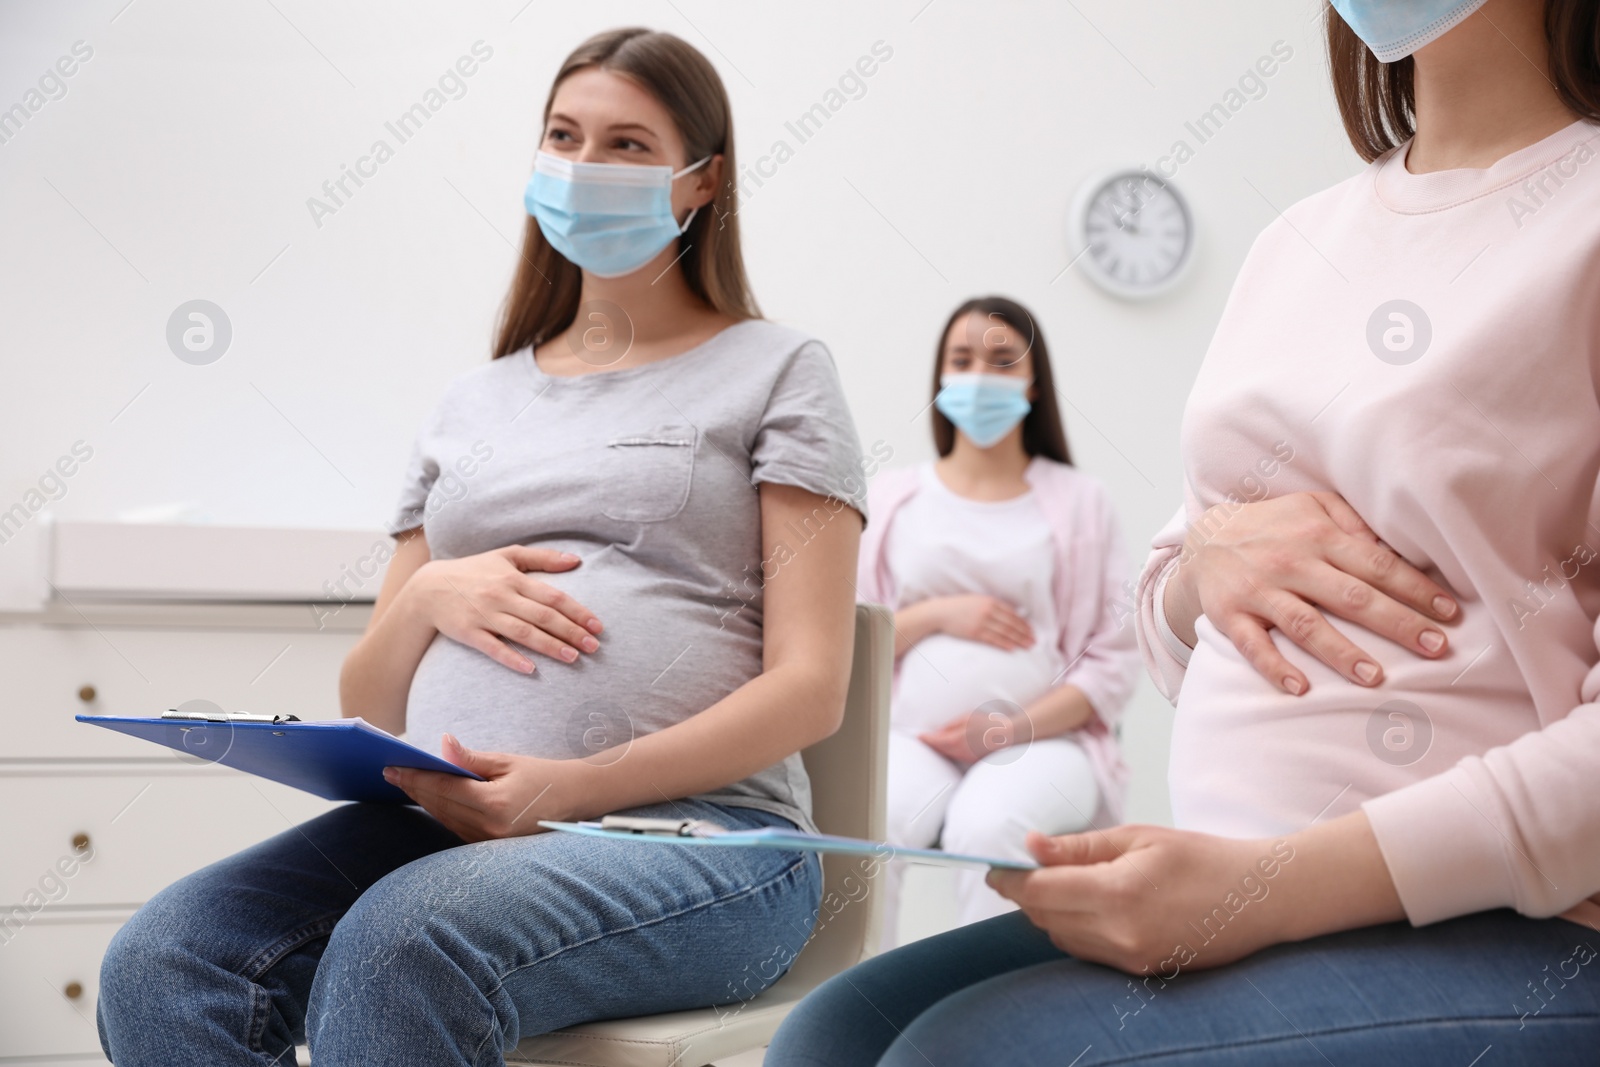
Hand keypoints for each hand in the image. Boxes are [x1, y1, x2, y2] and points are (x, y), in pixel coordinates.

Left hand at [383, 734, 594, 842]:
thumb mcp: (507, 761)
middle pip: (439, 806)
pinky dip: (440, 810)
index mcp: (495, 803)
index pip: (444, 788)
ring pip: (444, 818)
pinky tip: (428, 798)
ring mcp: (489, 841)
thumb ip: (471, 757)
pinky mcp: (489, 847)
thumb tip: (441, 744)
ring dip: (423, 800)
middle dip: (414, 788)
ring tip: (404, 782)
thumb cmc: (541, 775)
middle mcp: (490, 828)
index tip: (392, 767)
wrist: (573, 800)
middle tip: (390, 772)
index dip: (416, 777)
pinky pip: (456, 827)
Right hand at [411, 545, 603, 672]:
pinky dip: (512, 659)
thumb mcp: (506, 555)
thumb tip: (577, 560)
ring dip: (550, 647)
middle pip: (543, 616)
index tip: (597, 626)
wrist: (429, 587)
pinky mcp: (468, 633)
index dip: (578, 611)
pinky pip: (493, 648)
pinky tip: (531, 670)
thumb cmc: (474, 571)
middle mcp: (501, 595)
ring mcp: (484, 615)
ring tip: (573, 658)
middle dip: (571, 632)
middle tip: (594, 647)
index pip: (553, 596)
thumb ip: (543, 558)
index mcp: (513, 577)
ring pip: (523, 633)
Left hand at [918, 705, 1029, 765]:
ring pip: (948, 755)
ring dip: (942, 749)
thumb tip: (939, 732)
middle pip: (940, 750)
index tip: (919, 737)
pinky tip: (953, 748)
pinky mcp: (973, 762)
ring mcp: (966, 759)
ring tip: (936, 743)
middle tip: (924, 740)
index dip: (925, 739)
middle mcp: (959, 752)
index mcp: (955, 740)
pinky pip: (958, 757)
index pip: (934, 741)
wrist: (1009, 737)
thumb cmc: (988, 724)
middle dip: (932, 745)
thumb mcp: (967, 718)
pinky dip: (952, 753)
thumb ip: (951, 725)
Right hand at [931, 594, 1034, 649]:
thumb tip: (1009, 614)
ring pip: (1005, 632)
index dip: (1023, 623)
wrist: (941, 612)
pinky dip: (1004, 644)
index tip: (1031, 630)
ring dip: (1018, 640)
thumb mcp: (977, 600)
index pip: (1012, 614)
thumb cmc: (959, 606)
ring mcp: (981, 622)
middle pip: (1011, 624)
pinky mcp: (975, 632)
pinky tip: (1012, 648)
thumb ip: (992, 605)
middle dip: (1024, 633)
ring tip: (1027, 646)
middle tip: (1034, 641)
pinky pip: (993, 639)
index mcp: (990, 601)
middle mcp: (988, 611)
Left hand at [987, 826, 1295, 976]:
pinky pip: (1087, 951)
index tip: (995, 867)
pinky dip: (1074, 928)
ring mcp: (1131, 958)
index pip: (1040, 892)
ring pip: (1062, 937)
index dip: (1010, 879)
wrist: (1259, 898)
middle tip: (1020, 868)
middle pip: (1045, 918)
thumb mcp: (1139, 837)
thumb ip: (1080, 846)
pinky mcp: (1140, 970)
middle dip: (1027, 893)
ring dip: (1049, 911)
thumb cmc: (1202, 857)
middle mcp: (1121, 934)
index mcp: (1119, 894)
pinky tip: (1087, 904)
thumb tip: (1031, 845)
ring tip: (1058, 881)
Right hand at [1173, 491, 1456, 693]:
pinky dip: (1275, 667)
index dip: (1415, 589)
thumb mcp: (1312, 506)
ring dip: (1342, 652)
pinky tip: (1300, 689)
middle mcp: (1290, 562)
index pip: (1376, 564)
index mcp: (1317, 534)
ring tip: (1376, 677)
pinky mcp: (1230, 614)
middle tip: (1436, 648)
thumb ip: (1352, 521)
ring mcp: (1258, 590)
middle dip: (1398, 623)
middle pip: (1351, 597)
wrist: (1205, 537)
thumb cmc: (1272, 525)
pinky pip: (1253, 645)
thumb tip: (1392, 548)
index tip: (1449, 613)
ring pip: (1305, 624)